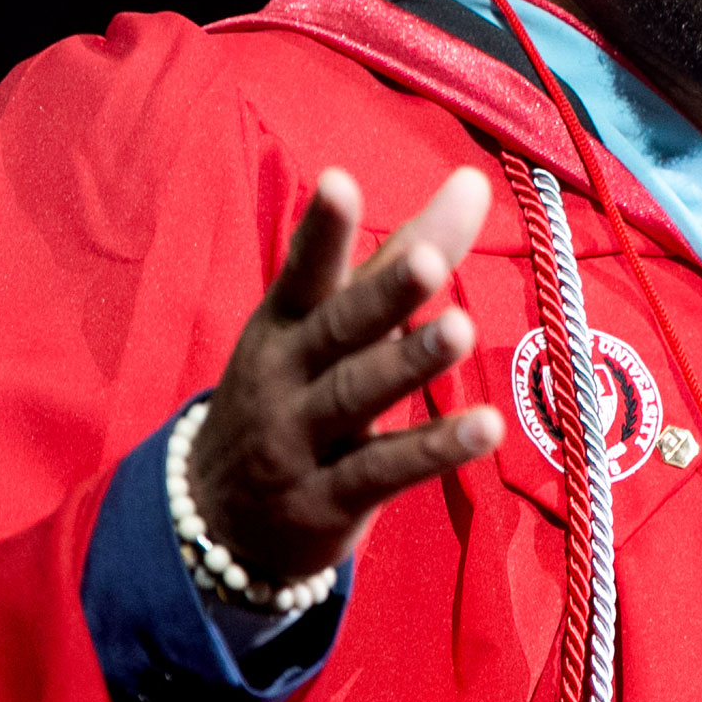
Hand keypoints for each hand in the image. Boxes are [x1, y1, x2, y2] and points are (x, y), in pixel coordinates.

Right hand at [186, 166, 503, 581]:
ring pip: (357, 396)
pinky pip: (383, 471)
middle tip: (426, 260)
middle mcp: (288, 375)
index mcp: (286, 323)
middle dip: (381, 294)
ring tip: (462, 330)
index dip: (321, 230)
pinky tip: (486, 428)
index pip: (304, 270)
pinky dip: (433, 450)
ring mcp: (302, 440)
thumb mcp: (330, 323)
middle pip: (338, 329)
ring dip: (409, 364)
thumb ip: (403, 256)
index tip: (338, 182)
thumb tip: (473, 180)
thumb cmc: (294, 392)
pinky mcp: (328, 500)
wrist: (215, 520)